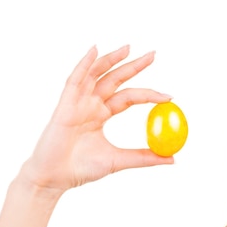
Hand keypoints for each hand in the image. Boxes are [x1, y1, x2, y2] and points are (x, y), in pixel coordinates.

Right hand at [20, 45, 173, 192]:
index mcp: (101, 115)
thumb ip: (143, 157)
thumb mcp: (118, 161)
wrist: (54, 179)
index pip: (129, 97)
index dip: (148, 94)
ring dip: (111, 59)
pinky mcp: (65, 105)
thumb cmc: (80, 169)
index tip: (170, 96)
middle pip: (115, 79)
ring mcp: (77, 103)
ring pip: (96, 74)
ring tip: (129, 48)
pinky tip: (95, 50)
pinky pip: (75, 80)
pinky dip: (84, 64)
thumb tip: (172, 158)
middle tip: (154, 54)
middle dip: (134, 66)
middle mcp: (90, 105)